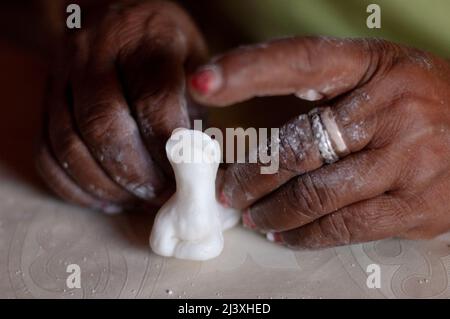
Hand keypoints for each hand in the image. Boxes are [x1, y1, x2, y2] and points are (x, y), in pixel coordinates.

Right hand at [36, 1, 206, 212]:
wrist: (118, 21)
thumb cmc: (166, 49)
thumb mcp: (195, 63)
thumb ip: (201, 107)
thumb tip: (200, 166)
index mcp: (144, 35)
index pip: (153, 100)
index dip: (170, 148)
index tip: (186, 177)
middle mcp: (94, 50)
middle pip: (104, 126)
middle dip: (136, 174)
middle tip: (162, 196)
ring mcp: (61, 74)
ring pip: (70, 144)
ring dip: (107, 185)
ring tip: (138, 200)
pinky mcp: (44, 100)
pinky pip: (47, 153)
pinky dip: (76, 186)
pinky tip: (108, 197)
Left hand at [189, 37, 449, 247]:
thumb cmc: (419, 103)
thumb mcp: (378, 78)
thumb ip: (324, 96)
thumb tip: (260, 134)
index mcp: (373, 66)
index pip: (300, 62)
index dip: (248, 70)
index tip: (203, 82)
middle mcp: (391, 110)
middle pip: (297, 146)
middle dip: (250, 174)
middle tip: (226, 189)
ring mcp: (407, 160)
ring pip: (315, 194)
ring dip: (271, 210)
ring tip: (250, 214)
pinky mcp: (416, 207)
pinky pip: (344, 227)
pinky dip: (304, 236)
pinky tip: (285, 234)